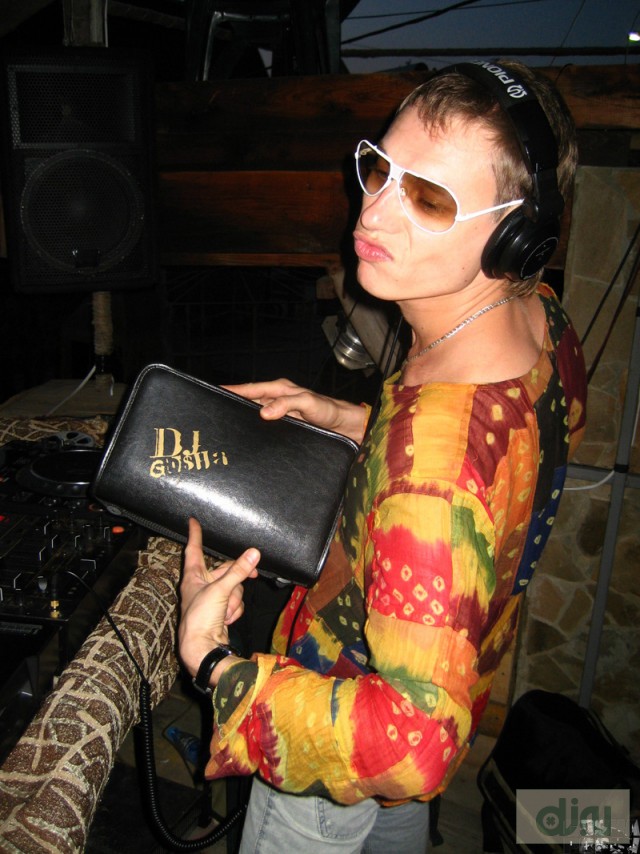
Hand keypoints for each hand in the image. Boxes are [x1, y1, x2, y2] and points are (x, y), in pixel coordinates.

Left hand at [178, 518, 258, 685]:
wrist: (202, 647)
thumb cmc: (200, 617)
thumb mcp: (221, 590)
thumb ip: (239, 571)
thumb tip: (254, 553)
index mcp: (193, 577)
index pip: (194, 550)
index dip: (195, 535)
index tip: (193, 521)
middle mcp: (200, 586)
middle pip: (225, 571)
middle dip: (236, 578)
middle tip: (253, 574)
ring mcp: (211, 599)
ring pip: (233, 588)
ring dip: (234, 600)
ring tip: (226, 611)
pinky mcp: (220, 611)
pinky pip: (234, 602)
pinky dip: (234, 610)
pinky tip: (227, 619)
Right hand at [224, 378, 367, 442]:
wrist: (344, 427)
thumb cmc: (329, 410)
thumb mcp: (309, 403)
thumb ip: (288, 404)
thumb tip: (264, 412)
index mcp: (280, 390)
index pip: (251, 388)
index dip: (233, 390)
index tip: (215, 392)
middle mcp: (277, 401)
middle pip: (249, 402)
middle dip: (233, 405)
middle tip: (214, 413)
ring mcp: (279, 415)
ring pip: (255, 416)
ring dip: (243, 421)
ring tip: (225, 429)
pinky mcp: (283, 428)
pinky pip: (264, 429)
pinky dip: (254, 432)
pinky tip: (247, 440)